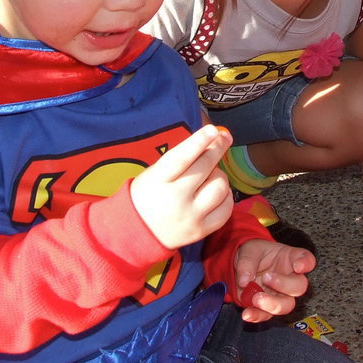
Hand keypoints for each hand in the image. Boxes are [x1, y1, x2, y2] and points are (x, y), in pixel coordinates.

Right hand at [130, 125, 233, 249]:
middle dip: (217, 148)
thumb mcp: (155, 173)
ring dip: (219, 175)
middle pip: (205, 168)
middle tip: (223, 138)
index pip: (181, 158)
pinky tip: (216, 192)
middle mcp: (175, 199)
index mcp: (158, 180)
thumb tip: (213, 140)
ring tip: (210, 176)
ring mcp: (190, 216)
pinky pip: (226, 208)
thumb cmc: (148, 195)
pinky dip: (225, 196)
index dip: (199, 142)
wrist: (137, 233)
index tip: (213, 130)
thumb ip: (181, 159)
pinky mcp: (201, 231)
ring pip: (220, 186)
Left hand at [234, 239, 314, 322]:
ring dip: (272, 304)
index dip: (306, 263)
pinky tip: (248, 314)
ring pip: (287, 305)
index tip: (298, 266)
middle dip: (284, 285)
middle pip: (299, 286)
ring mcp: (280, 294)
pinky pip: (267, 315)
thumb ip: (247, 262)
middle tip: (266, 278)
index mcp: (290, 258)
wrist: (241, 268)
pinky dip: (257, 316)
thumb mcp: (248, 250)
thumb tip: (245, 281)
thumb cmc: (253, 255)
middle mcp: (290, 278)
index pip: (306, 259)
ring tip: (255, 298)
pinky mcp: (268, 307)